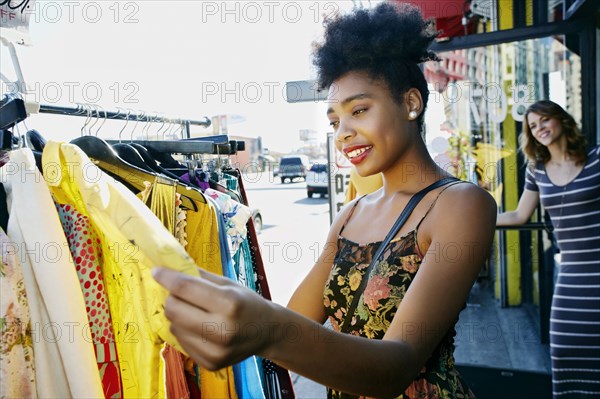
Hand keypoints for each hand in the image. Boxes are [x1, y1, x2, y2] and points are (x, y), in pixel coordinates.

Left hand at [152, 267, 278, 369]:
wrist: (267, 332)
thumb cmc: (246, 302)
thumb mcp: (228, 284)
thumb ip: (198, 277)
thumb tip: (170, 268)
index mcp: (229, 303)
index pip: (185, 288)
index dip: (167, 277)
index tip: (157, 270)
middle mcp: (222, 330)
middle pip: (174, 310)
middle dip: (172, 297)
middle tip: (180, 293)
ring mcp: (216, 351)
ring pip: (174, 327)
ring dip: (178, 315)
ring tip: (195, 311)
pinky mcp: (210, 363)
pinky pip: (181, 342)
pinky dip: (185, 331)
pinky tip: (200, 327)